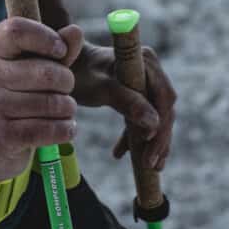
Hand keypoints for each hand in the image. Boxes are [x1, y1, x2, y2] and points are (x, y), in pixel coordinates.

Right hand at [0, 18, 81, 175]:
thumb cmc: (16, 98)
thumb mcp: (31, 68)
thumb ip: (55, 49)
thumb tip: (75, 31)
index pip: (16, 30)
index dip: (46, 37)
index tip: (60, 52)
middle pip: (48, 72)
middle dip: (67, 83)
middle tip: (62, 91)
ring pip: (54, 103)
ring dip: (68, 110)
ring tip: (60, 112)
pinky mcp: (0, 135)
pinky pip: (51, 129)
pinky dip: (66, 130)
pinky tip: (62, 129)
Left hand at [69, 39, 176, 170]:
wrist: (65, 66)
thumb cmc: (81, 73)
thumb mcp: (101, 89)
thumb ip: (127, 102)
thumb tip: (155, 123)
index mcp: (146, 62)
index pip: (163, 97)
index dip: (161, 123)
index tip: (150, 145)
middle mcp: (151, 70)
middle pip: (164, 109)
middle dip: (158, 139)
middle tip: (151, 165)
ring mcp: (146, 82)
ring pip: (157, 116)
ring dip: (152, 142)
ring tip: (147, 166)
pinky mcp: (138, 93)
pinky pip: (144, 117)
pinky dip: (137, 136)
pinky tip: (123, 153)